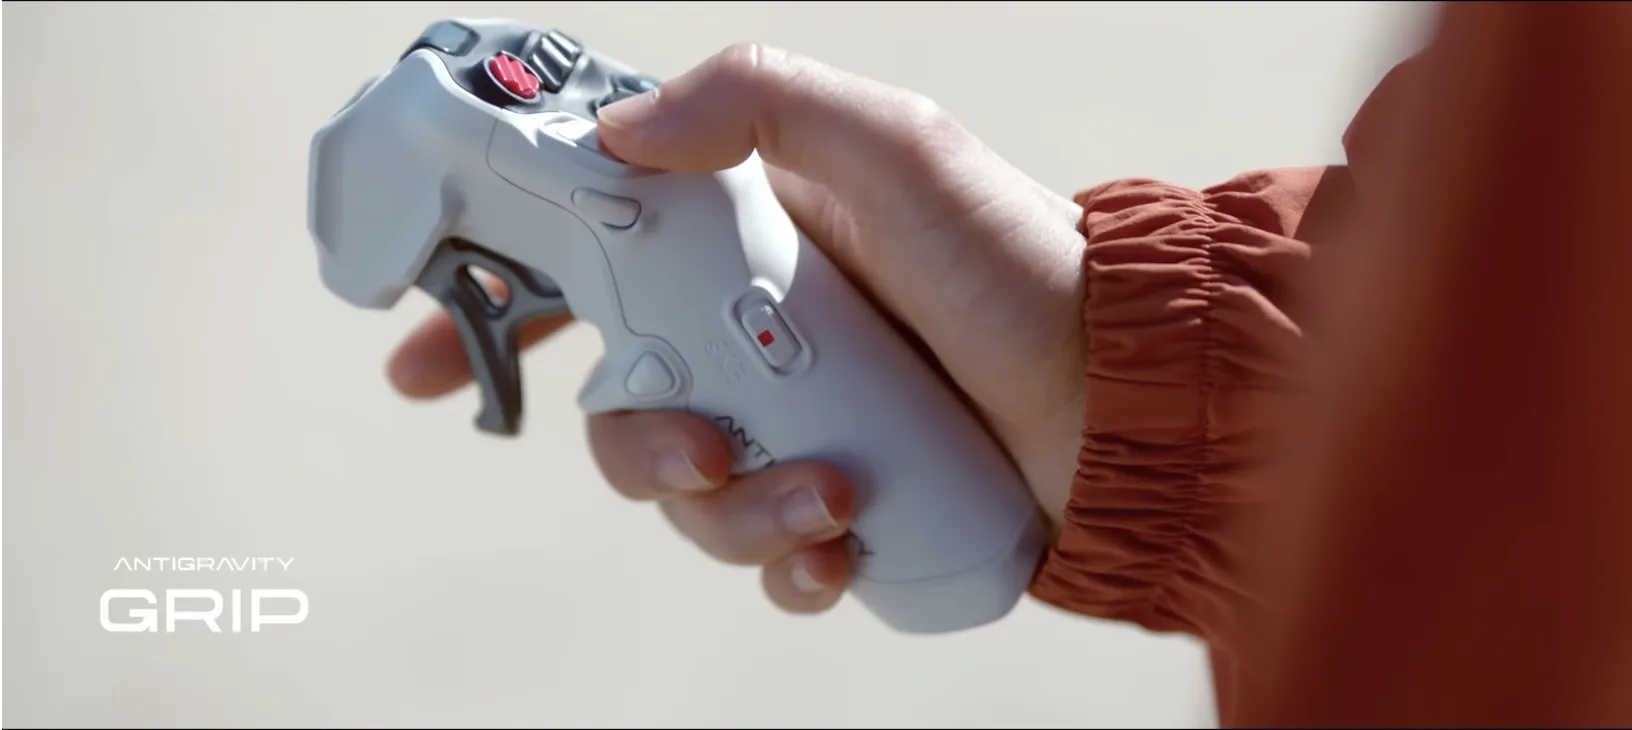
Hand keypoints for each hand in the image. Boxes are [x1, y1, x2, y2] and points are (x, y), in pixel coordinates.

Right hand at [385, 44, 1086, 615]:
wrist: (1137, 391)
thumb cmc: (1024, 261)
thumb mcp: (898, 149)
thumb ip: (765, 104)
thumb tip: (626, 129)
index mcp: (752, 250)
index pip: (593, 274)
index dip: (498, 313)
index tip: (416, 358)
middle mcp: (765, 344)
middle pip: (627, 413)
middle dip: (636, 449)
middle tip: (698, 446)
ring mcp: (806, 430)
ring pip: (694, 501)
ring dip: (735, 518)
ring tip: (829, 501)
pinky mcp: (853, 511)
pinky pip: (774, 562)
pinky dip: (792, 569)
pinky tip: (843, 555)